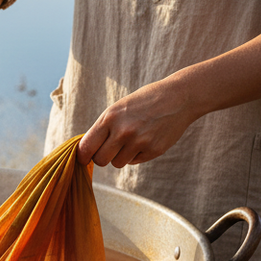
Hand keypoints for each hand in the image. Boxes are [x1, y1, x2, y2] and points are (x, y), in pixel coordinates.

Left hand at [77, 77, 197, 167]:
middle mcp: (123, 131)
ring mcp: (139, 142)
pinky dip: (137, 154)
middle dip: (102, 157)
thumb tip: (84, 151)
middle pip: (100, 160)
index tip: (84, 158)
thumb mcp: (118, 109)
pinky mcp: (153, 150)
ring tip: (132, 139)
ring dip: (121, 155)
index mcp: (110, 118)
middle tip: (110, 149)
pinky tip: (146, 139)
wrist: (178, 97)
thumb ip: (102, 129)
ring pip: (117, 163)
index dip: (83, 156)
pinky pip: (134, 162)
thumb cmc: (143, 103)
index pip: (86, 147)